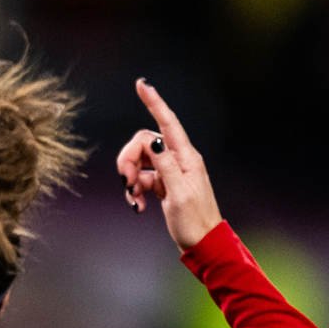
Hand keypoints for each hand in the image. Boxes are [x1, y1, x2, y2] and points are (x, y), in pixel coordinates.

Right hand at [116, 78, 223, 251]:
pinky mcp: (164, 184)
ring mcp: (171, 172)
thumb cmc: (194, 221)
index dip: (154, 102)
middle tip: (126, 182)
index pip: (167, 123)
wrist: (202, 243)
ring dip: (130, 179)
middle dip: (128, 158)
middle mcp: (179, 159)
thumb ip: (165, 165)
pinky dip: (135, 191)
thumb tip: (153, 140)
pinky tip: (139, 206)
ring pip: (139, 161)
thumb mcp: (178, 193)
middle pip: (144, 143)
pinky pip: (141, 178)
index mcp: (187, 157)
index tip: (142, 84)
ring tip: (135, 200)